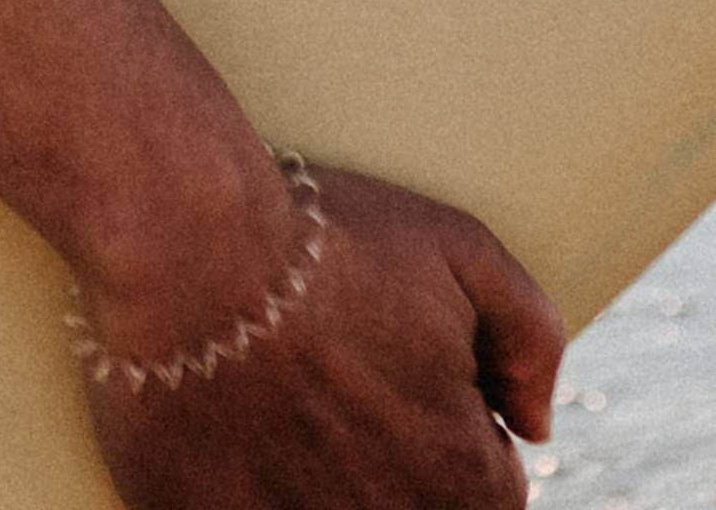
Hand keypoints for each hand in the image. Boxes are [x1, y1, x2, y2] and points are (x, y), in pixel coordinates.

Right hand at [78, 161, 561, 509]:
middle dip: (380, 457)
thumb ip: (532, 337)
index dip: (443, 427)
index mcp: (466, 480)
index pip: (484, 487)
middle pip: (407, 503)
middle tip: (328, 389)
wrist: (179, 233)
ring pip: (332, 508)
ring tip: (275, 403)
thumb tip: (536, 425)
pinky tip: (225, 429)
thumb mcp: (460, 250)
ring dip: (314, 471)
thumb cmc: (320, 240)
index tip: (393, 377)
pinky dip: (245, 481)